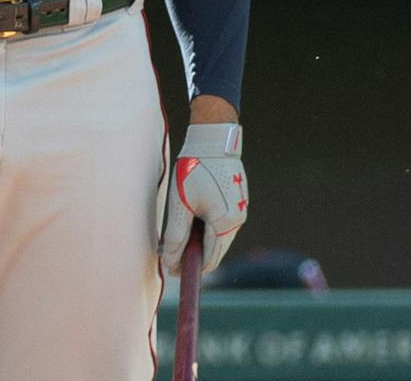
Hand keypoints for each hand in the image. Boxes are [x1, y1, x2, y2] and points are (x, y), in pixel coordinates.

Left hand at [159, 123, 246, 275]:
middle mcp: (238, 220)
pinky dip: (208, 230)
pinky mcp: (238, 202)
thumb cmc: (194, 169)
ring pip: (219, 239)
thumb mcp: (181, 204)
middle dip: (195, 257)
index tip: (172, 272)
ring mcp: (241, 211)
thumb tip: (170, 261)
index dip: (190, 268)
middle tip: (172, 257)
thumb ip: (176, 235)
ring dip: (201, 243)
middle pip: (216, 252)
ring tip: (180, 238)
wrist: (213, 139)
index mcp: (225, 224)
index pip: (209, 259)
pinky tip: (193, 222)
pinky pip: (223, 225)